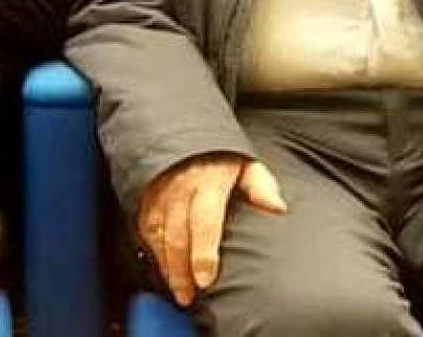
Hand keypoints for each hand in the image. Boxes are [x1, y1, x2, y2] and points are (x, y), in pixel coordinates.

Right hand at [137, 154, 286, 306]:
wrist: (183, 127)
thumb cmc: (219, 153)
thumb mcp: (246, 162)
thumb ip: (260, 185)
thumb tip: (278, 207)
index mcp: (208, 182)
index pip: (205, 223)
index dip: (203, 254)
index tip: (205, 279)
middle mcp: (180, 188)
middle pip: (178, 236)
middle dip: (181, 270)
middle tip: (188, 297)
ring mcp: (161, 192)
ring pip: (159, 235)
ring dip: (166, 266)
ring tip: (177, 290)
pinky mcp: (146, 195)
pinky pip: (145, 227)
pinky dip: (152, 250)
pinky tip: (161, 266)